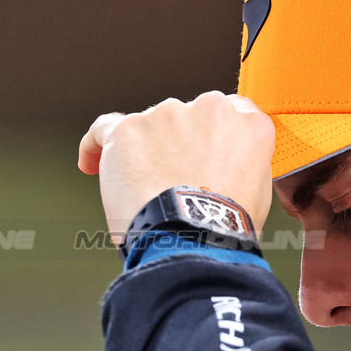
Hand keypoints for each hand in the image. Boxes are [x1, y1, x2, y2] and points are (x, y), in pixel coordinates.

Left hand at [78, 91, 274, 239]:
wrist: (190, 241)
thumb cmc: (223, 227)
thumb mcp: (259, 191)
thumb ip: (246, 162)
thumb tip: (229, 166)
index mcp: (247, 123)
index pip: (230, 113)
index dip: (214, 136)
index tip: (204, 151)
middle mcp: (209, 109)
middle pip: (188, 117)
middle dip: (180, 143)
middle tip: (175, 180)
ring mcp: (166, 116)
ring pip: (149, 126)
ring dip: (145, 150)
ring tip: (144, 190)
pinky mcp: (128, 129)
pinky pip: (104, 129)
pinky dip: (97, 147)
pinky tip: (91, 162)